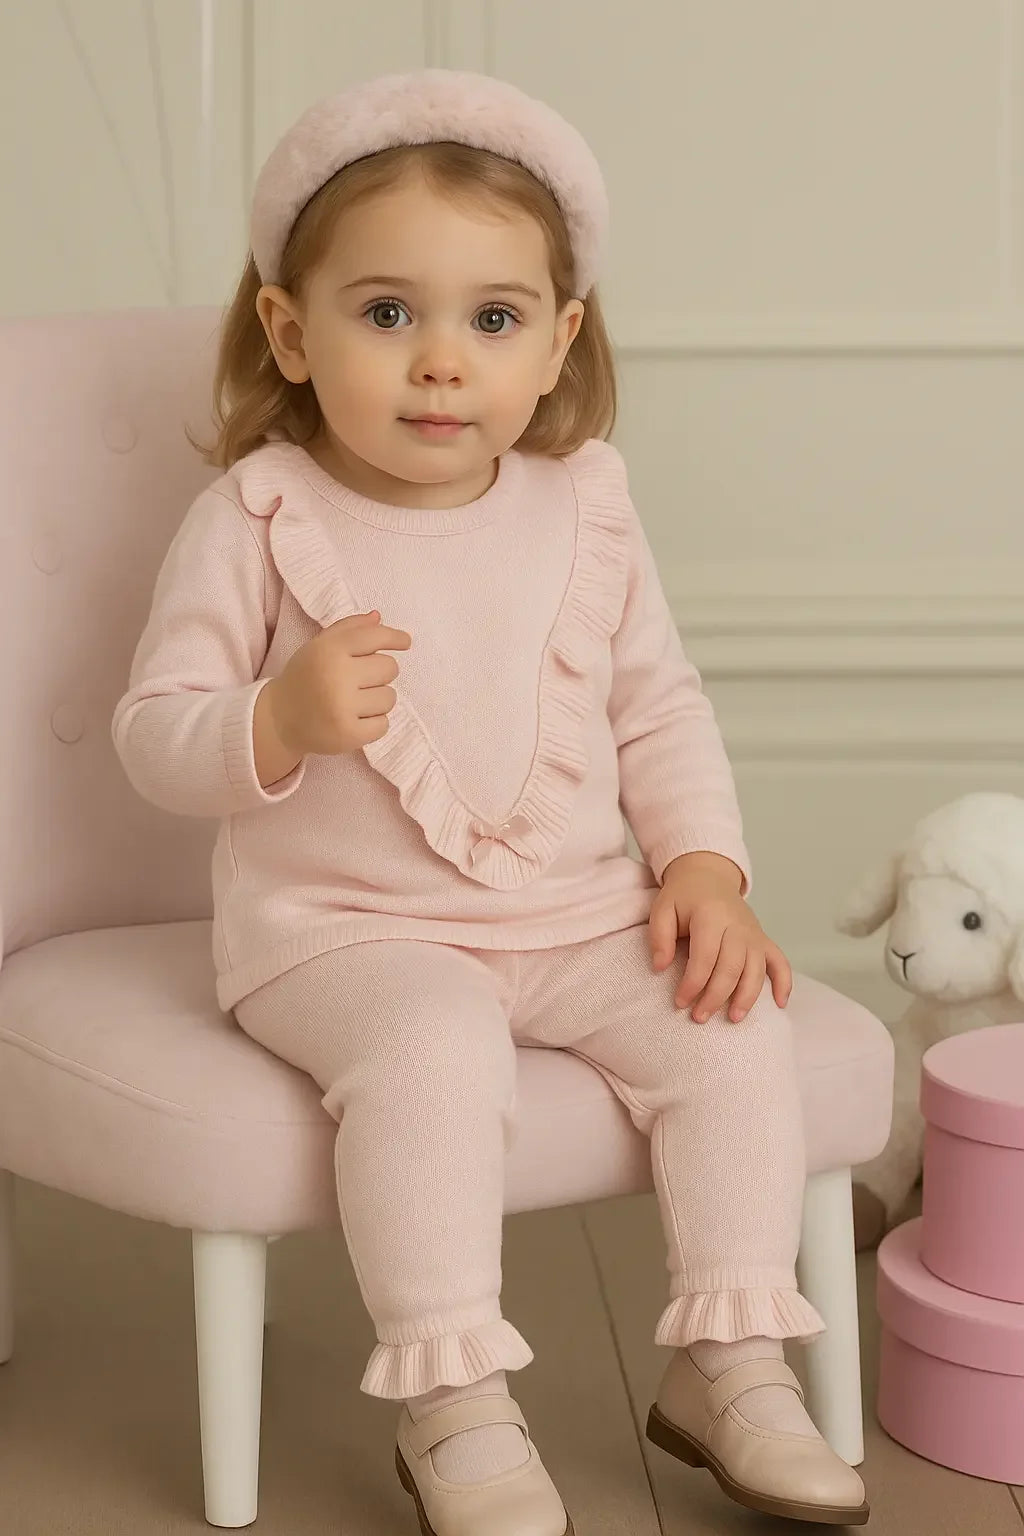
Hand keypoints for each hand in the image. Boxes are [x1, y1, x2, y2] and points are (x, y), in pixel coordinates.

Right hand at [268, 611, 411, 756]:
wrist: (279, 719)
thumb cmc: (305, 677)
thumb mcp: (319, 645)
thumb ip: (349, 628)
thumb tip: (379, 618)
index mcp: (329, 650)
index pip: (375, 637)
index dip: (395, 638)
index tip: (405, 642)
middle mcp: (336, 676)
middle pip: (389, 668)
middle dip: (380, 673)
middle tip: (359, 680)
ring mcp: (342, 707)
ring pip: (390, 698)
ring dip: (378, 700)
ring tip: (355, 702)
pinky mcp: (348, 734)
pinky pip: (384, 724)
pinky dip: (374, 723)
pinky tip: (355, 719)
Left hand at [649, 852, 791, 1022]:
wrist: (708, 877)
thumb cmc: (683, 897)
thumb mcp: (663, 909)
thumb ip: (659, 936)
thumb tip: (660, 967)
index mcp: (711, 916)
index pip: (705, 957)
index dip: (693, 983)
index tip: (680, 1002)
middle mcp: (738, 925)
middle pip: (732, 968)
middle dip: (716, 997)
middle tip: (699, 1017)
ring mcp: (754, 933)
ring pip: (756, 970)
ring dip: (746, 997)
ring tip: (733, 1019)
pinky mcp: (763, 939)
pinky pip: (780, 962)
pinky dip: (785, 983)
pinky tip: (780, 1004)